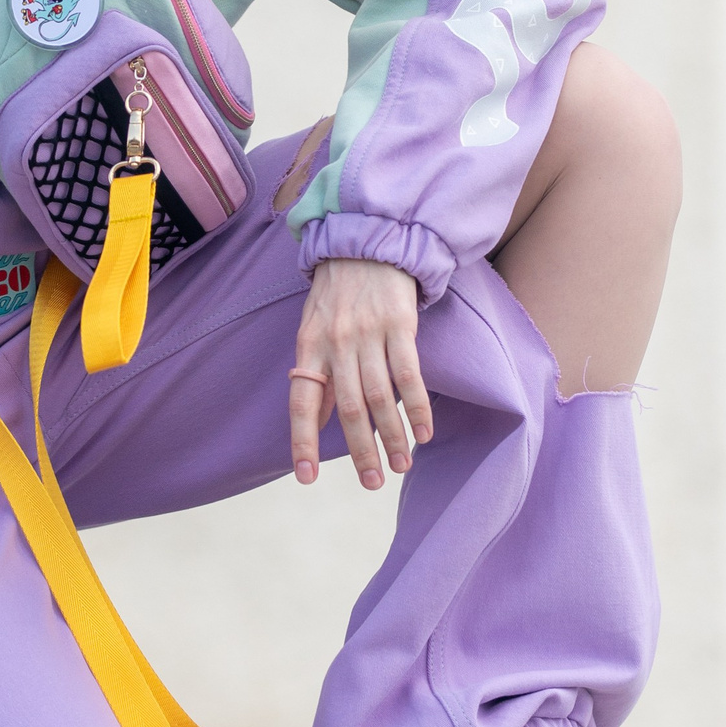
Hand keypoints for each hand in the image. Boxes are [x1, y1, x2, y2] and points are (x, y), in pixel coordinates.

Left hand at [290, 258, 430, 488]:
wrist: (366, 243)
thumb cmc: (337, 293)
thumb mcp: (314, 328)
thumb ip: (318, 373)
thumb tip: (318, 419)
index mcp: (309, 347)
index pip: (302, 402)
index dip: (302, 440)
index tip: (305, 477)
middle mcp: (336, 343)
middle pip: (349, 408)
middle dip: (360, 450)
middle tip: (372, 482)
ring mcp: (368, 334)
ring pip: (380, 397)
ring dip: (393, 436)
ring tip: (401, 466)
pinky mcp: (400, 325)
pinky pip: (409, 375)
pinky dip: (417, 407)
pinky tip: (423, 432)